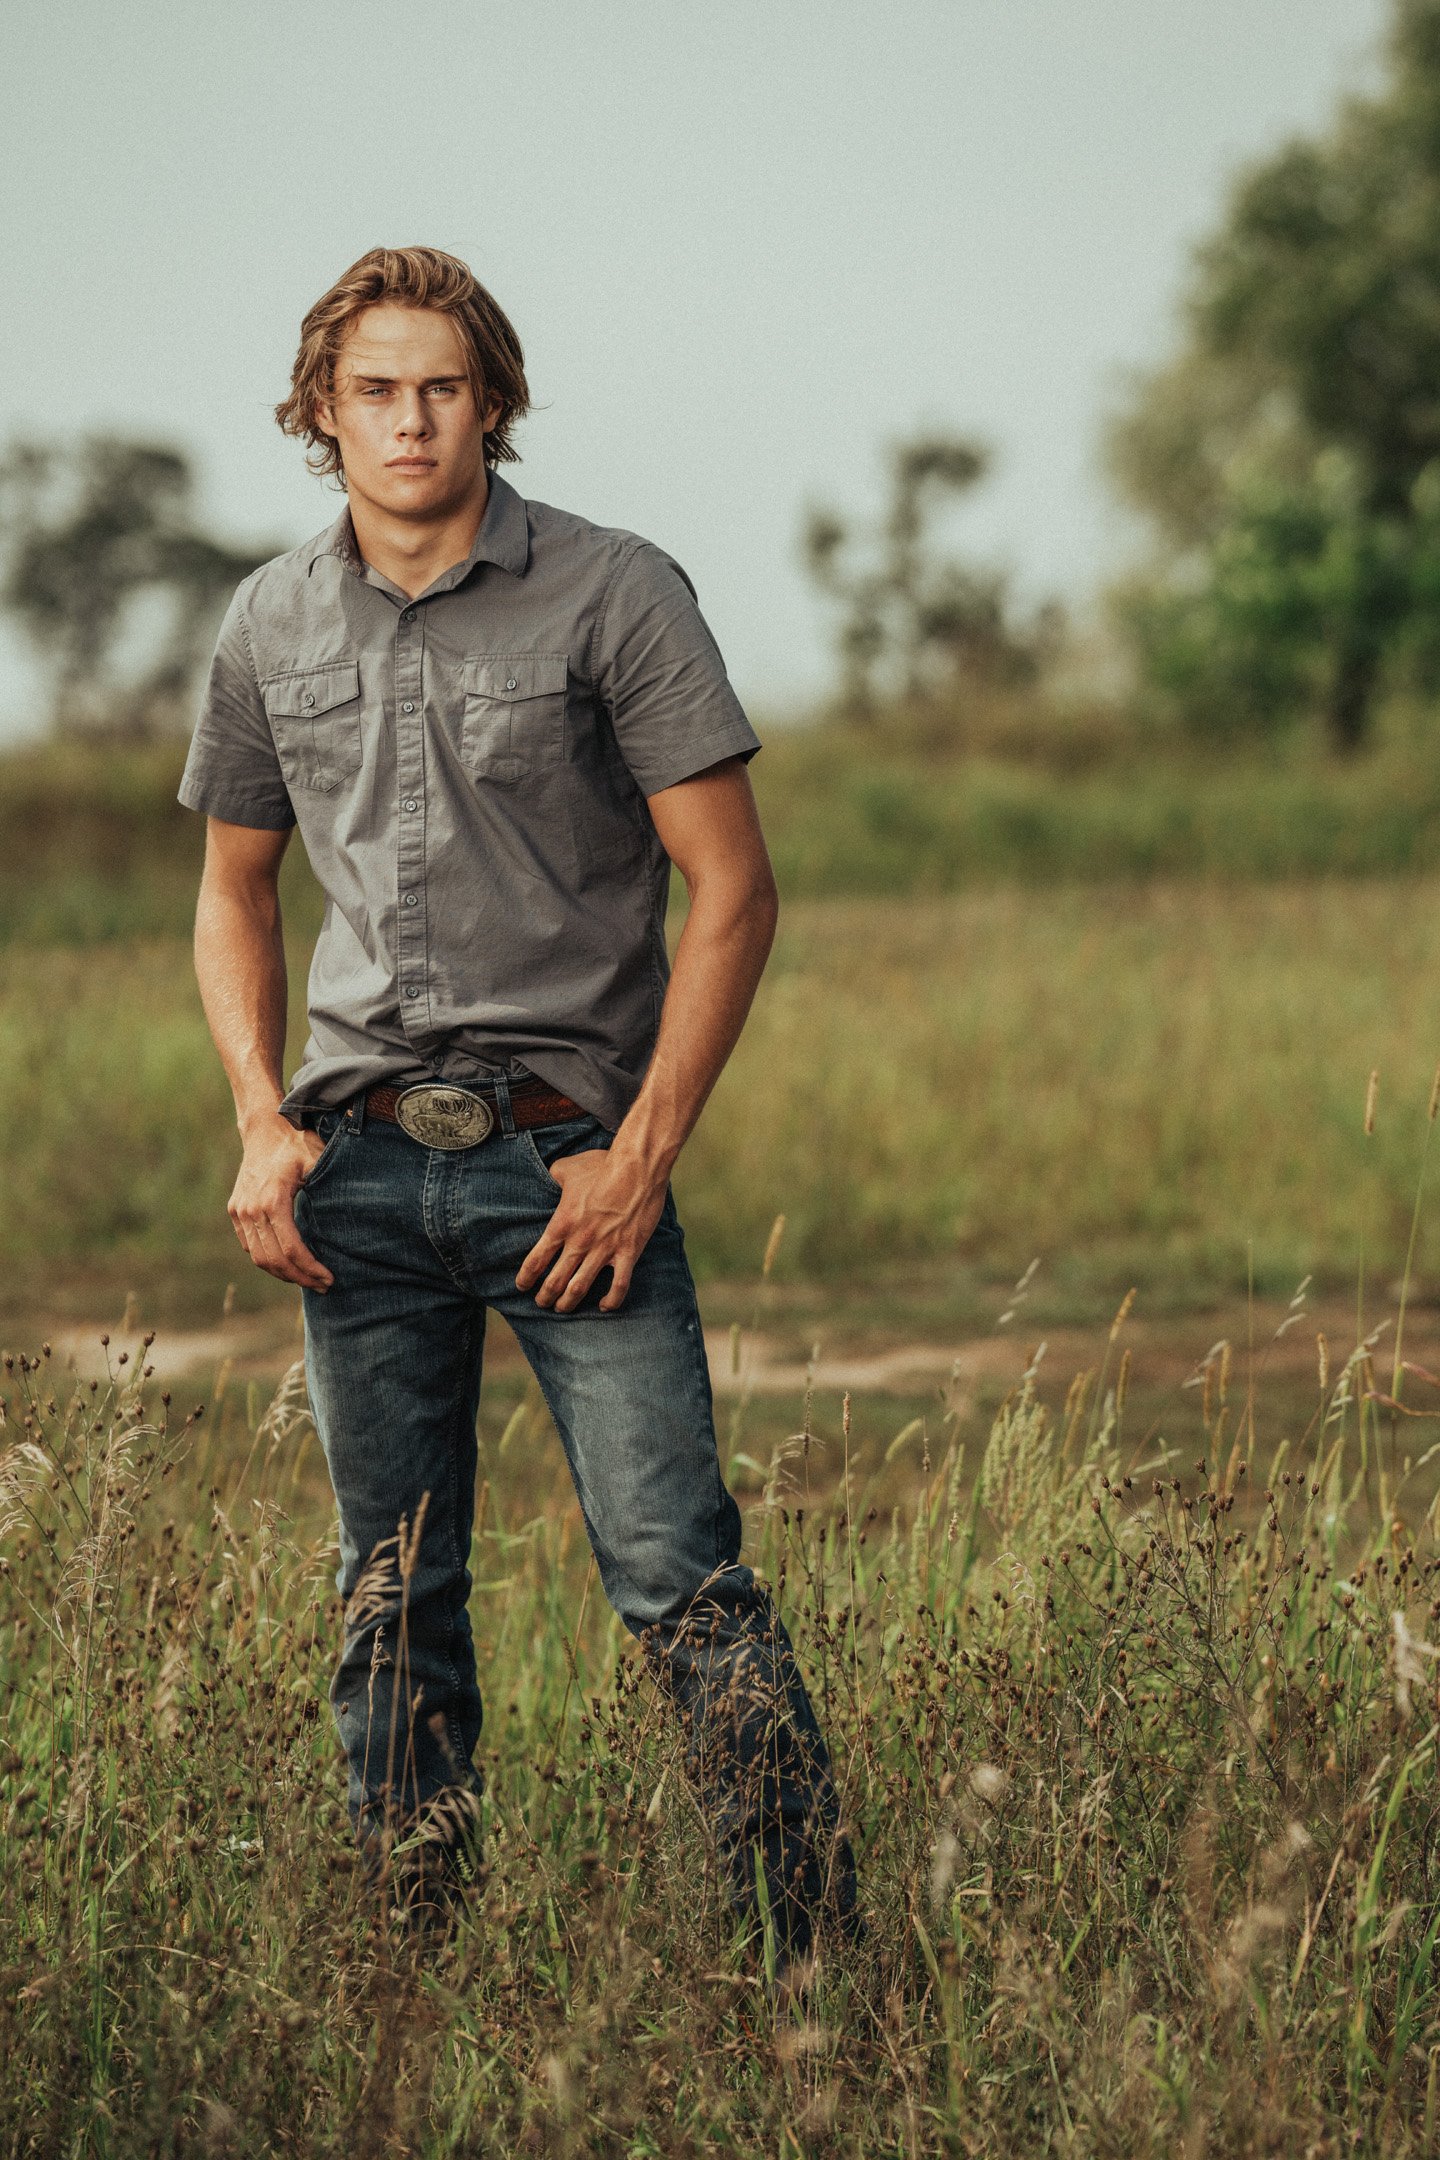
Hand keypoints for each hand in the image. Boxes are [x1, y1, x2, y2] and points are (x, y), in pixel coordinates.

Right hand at [228, 1112, 335, 1291]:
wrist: (264, 1128)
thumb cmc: (296, 1143)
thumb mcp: (318, 1161)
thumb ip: (331, 1187)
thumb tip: (357, 1215)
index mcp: (273, 1201)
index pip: (291, 1250)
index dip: (310, 1269)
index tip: (329, 1278)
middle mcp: (251, 1209)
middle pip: (273, 1260)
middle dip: (299, 1278)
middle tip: (322, 1285)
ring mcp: (240, 1211)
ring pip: (258, 1257)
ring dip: (282, 1273)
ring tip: (307, 1279)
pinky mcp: (235, 1210)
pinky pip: (249, 1245)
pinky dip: (267, 1259)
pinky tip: (288, 1264)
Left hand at [515, 1147, 666, 1311]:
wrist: (637, 1169)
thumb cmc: (602, 1165)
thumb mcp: (567, 1167)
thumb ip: (553, 1177)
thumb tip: (548, 1178)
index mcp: (562, 1224)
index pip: (536, 1260)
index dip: (526, 1277)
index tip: (522, 1286)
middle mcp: (579, 1241)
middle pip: (555, 1280)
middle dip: (545, 1296)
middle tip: (542, 1303)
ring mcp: (604, 1250)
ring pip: (580, 1288)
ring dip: (568, 1302)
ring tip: (563, 1308)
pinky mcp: (628, 1252)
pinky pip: (618, 1286)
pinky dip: (610, 1301)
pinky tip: (603, 1306)